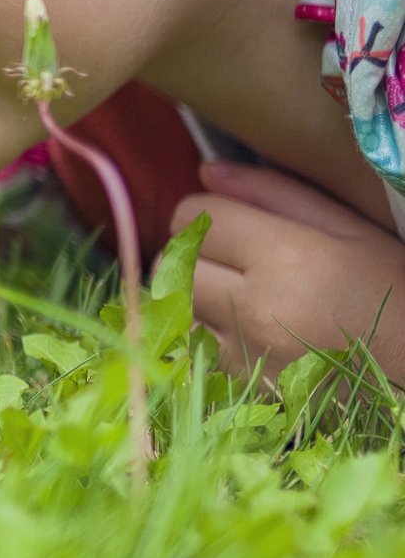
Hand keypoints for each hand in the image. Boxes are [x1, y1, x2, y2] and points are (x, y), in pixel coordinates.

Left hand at [171, 161, 404, 387]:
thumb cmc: (393, 292)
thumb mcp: (351, 229)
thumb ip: (274, 193)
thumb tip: (207, 171)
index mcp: (286, 256)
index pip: (194, 216)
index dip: (208, 212)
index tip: (232, 222)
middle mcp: (257, 306)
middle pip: (175, 262)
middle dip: (196, 253)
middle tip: (235, 259)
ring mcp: (247, 351)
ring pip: (178, 306)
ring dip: (197, 295)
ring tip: (243, 295)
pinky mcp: (245, 386)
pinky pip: (195, 346)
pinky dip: (209, 333)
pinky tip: (249, 330)